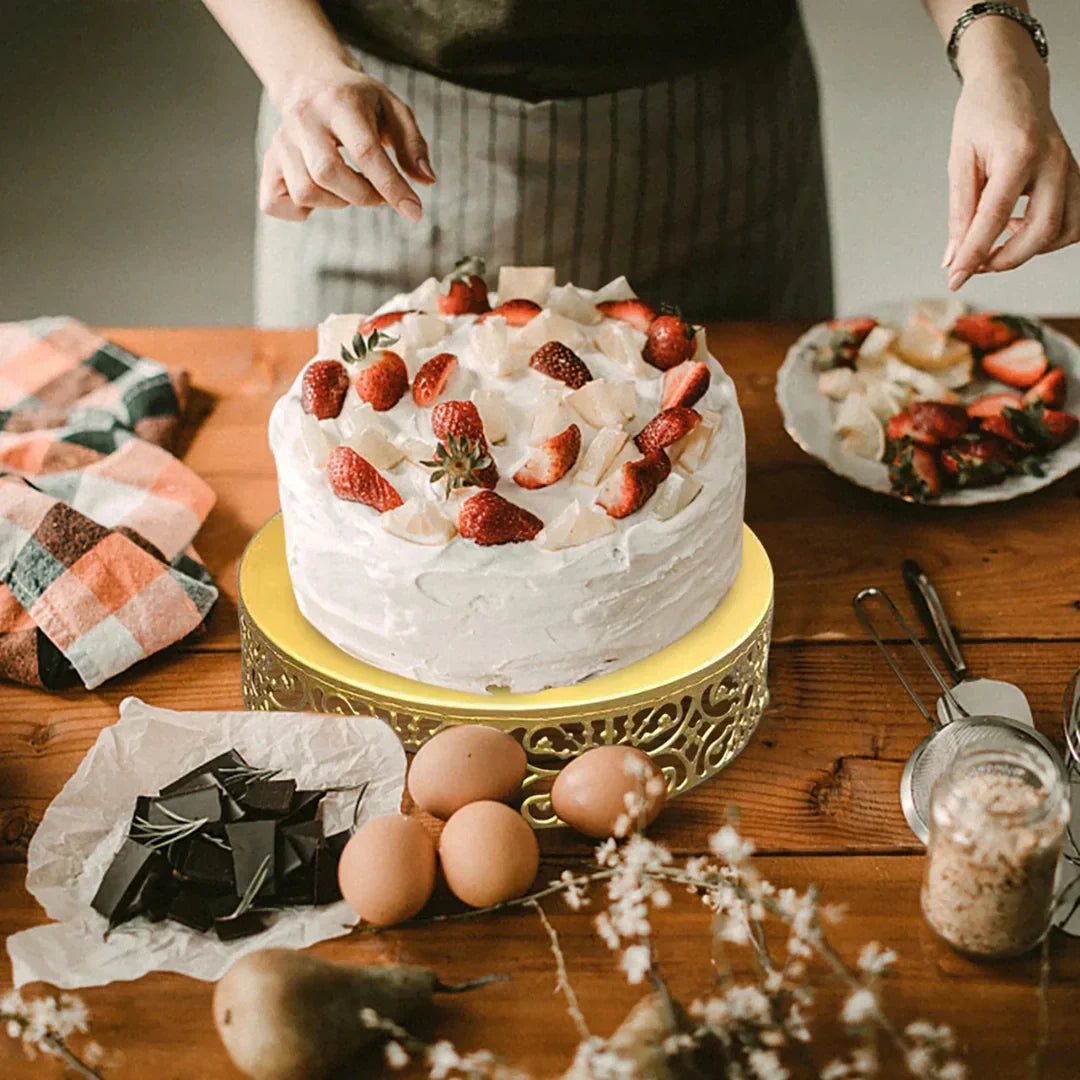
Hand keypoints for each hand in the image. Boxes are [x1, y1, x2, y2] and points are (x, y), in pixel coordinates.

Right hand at [259, 64, 434, 222]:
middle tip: (379, 193)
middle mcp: (304, 120)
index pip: (365, 151)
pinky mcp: (268, 162)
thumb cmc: (359, 101)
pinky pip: (274, 203)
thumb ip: (412, 145)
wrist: (311, 80)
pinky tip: (320, 194)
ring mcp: (281, 142)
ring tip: (349, 186)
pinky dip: (299, 211)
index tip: (414, 211)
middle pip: (328, 174)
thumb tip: (426, 180)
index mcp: (340, 103)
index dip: (391, 187)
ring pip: (306, 192)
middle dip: (363, 195)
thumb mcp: (394, 110)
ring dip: (337, 202)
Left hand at [943, 26, 1079, 289]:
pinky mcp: (1074, 174)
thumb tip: (954, 258)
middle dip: (1006, 259)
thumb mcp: (960, 161)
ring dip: (1030, 249)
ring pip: (1066, 230)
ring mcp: (1069, 167)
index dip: (974, 255)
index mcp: (1019, 154)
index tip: (954, 279)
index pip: (996, 219)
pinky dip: (1048, 236)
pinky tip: (1019, 227)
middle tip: (974, 265)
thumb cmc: (982, 115)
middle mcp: (1053, 162)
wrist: (1012, 80)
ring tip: (998, 241)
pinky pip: (1073, 219)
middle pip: (1043, 231)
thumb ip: (959, 212)